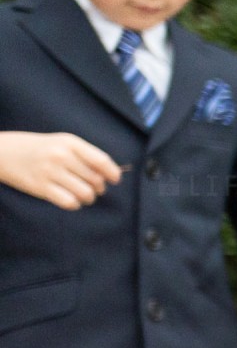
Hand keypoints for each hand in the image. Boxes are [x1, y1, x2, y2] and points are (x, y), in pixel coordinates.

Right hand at [0, 131, 119, 208]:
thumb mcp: (62, 143)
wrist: (3, 152)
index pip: (101, 160)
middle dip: (99, 188)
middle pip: (95, 180)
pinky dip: (75, 204)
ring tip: (84, 195)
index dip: (113, 173)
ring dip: (88, 198)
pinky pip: (69, 202)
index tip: (115, 180)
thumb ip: (85, 154)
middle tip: (94, 188)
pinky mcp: (41, 187)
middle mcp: (61, 156)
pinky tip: (71, 200)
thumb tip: (110, 173)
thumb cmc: (39, 148)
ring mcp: (50, 172)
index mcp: (69, 143)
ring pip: (85, 193)